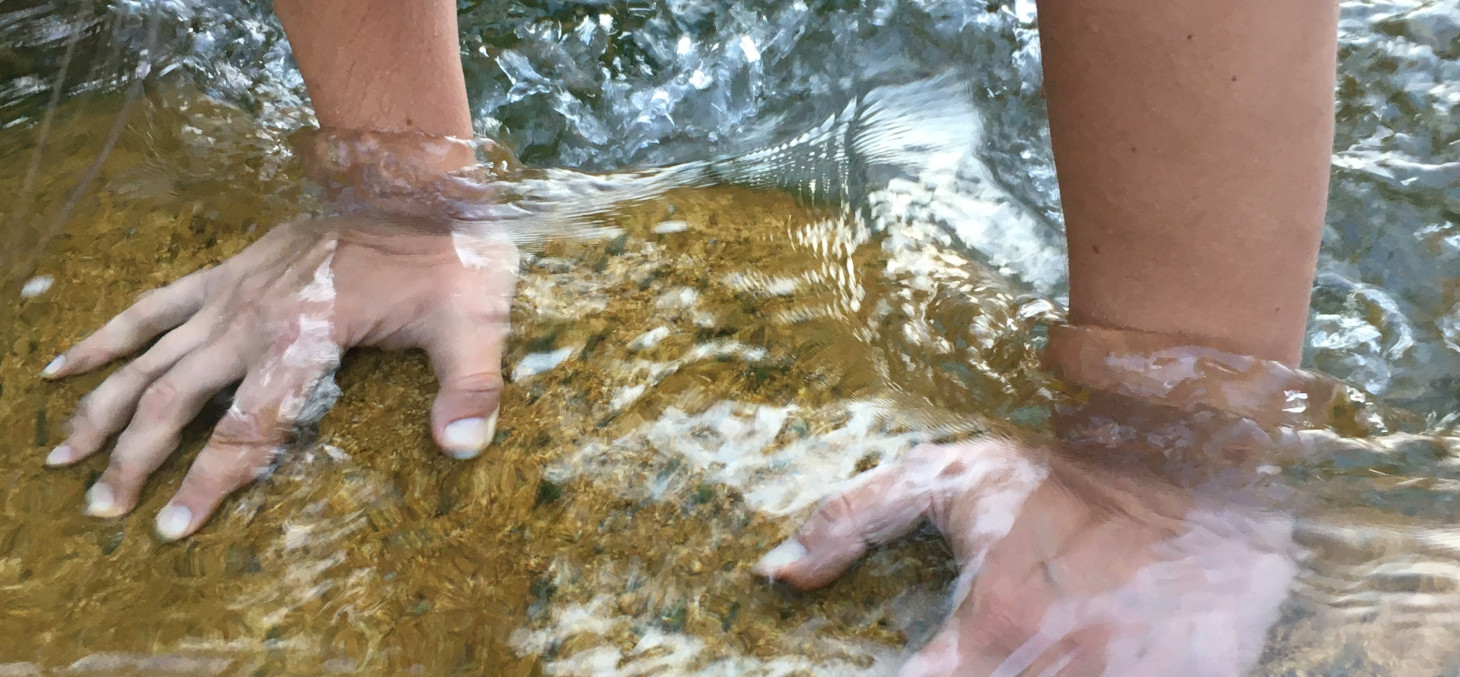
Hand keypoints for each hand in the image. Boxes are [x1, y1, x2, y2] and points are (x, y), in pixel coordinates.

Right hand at [42, 217, 516, 539]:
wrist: (417, 176)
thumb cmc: (449, 254)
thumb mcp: (474, 322)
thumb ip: (469, 390)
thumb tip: (463, 448)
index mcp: (304, 337)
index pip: (245, 426)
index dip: (209, 482)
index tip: (173, 528)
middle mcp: (253, 318)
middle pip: (175, 399)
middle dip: (136, 457)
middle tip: (104, 508)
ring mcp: (234, 293)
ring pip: (150, 357)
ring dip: (103, 405)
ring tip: (64, 454)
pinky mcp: (231, 271)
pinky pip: (156, 305)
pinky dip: (109, 335)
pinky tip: (67, 363)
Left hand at [754, 327, 1325, 675]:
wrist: (1206, 457)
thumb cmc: (1067, 474)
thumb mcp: (954, 480)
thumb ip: (854, 519)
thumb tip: (777, 571)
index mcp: (1000, 625)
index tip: (906, 665)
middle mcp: (1062, 669)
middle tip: (974, 650)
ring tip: (1025, 648)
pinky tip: (1083, 656)